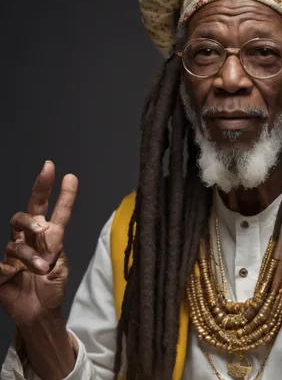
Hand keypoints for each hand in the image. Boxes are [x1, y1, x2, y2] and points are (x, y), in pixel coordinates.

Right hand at [0, 161, 77, 324]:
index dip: (64, 194)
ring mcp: (15, 253)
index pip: (58, 212)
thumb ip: (57, 253)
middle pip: (30, 210)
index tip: (69, 176)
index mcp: (50, 238)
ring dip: (31, 255)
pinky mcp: (2, 269)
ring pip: (17, 241)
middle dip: (39, 191)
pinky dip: (8, 270)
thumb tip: (48, 236)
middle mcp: (31, 240)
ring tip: (43, 269)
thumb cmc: (51, 287)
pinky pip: (2, 264)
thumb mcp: (61, 269)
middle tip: (46, 196)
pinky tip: (14, 275)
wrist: (39, 312)